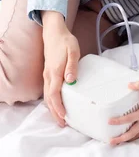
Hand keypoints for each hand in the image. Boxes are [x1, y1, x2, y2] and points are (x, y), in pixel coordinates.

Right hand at [42, 12, 79, 126]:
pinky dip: (51, 100)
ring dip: (52, 108)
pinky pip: (47, 91)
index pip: (55, 94)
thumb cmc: (65, 42)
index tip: (64, 117)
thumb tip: (71, 80)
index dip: (59, 107)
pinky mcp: (48, 73)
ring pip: (47, 96)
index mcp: (55, 72)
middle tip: (63, 124)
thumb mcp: (73, 51)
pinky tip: (56, 103)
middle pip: (49, 99)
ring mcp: (46, 75)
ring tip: (60, 117)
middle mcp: (48, 76)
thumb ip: (72, 66)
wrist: (54, 33)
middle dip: (55, 113)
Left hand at [108, 81, 138, 144]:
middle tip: (110, 141)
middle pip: (131, 133)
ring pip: (135, 136)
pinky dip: (133, 138)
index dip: (119, 121)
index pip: (129, 119)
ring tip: (116, 143)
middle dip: (121, 139)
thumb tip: (129, 85)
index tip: (109, 121)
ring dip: (126, 140)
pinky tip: (127, 139)